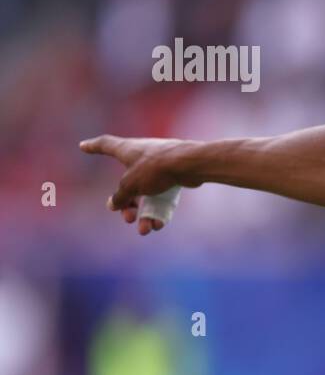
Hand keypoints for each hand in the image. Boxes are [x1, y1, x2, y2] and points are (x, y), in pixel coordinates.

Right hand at [79, 135, 195, 234]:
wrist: (190, 164)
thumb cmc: (155, 168)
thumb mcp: (130, 184)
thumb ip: (120, 195)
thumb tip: (113, 204)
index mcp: (127, 150)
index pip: (106, 145)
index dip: (94, 146)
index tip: (84, 146)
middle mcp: (142, 156)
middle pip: (128, 183)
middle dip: (128, 205)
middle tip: (128, 218)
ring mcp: (159, 167)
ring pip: (147, 195)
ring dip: (145, 215)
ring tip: (145, 230)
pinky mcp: (175, 177)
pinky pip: (163, 197)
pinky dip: (160, 211)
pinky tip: (158, 225)